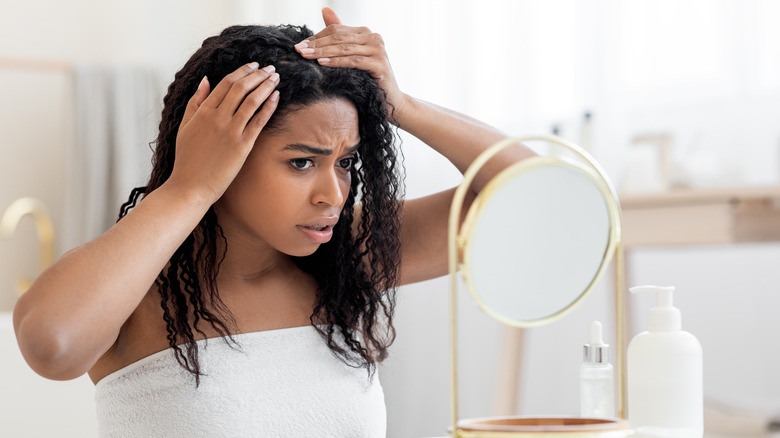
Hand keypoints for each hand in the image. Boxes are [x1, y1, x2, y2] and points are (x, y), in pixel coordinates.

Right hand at [169, 63, 279, 202]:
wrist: (190, 186)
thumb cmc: (186, 159)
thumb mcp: (185, 126)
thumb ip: (195, 102)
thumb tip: (205, 80)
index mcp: (202, 112)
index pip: (225, 83)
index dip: (242, 72)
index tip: (253, 66)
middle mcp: (217, 118)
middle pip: (240, 88)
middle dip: (257, 75)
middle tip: (269, 68)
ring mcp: (230, 131)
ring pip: (251, 101)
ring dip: (266, 86)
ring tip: (276, 78)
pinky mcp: (242, 146)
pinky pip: (259, 121)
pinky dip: (269, 106)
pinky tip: (276, 97)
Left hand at [294, 7, 408, 123]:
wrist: (389, 100)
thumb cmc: (368, 79)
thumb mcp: (351, 56)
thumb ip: (339, 35)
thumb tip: (325, 9)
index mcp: (366, 33)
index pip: (336, 31)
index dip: (316, 37)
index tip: (299, 46)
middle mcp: (374, 37)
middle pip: (339, 38)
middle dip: (317, 44)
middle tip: (299, 50)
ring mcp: (378, 49)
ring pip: (344, 48)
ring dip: (323, 52)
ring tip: (306, 56)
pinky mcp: (379, 64)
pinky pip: (353, 61)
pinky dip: (336, 62)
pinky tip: (321, 63)